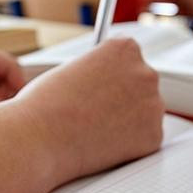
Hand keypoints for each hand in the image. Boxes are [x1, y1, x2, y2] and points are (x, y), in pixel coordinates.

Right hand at [14, 38, 163, 182]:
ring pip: (146, 112)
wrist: (40, 137)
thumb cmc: (45, 103)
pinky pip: (145, 139)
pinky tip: (104, 144)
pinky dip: (130, 145)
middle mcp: (145, 72)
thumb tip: (108, 82)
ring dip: (129, 120)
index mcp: (125, 48)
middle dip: (124, 97)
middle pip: (141, 83)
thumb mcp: (73, 68)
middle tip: (97, 112)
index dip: (111, 75)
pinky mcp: (153, 135)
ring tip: (95, 128)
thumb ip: (98, 69)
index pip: (128, 58)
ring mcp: (153, 104)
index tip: (101, 86)